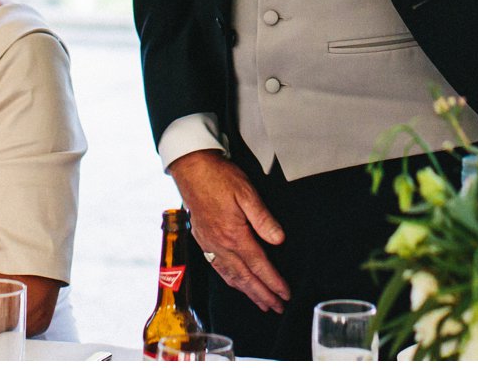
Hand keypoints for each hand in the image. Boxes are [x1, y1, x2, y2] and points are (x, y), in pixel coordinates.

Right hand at [168, 150, 289, 313]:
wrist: (192, 170)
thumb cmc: (220, 178)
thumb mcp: (246, 193)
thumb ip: (263, 219)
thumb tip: (278, 240)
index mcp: (234, 235)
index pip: (259, 265)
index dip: (273, 282)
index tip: (285, 294)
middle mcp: (221, 245)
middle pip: (245, 277)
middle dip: (263, 294)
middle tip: (278, 307)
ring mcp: (209, 244)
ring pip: (231, 277)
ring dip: (248, 292)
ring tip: (261, 303)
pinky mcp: (202, 240)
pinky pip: (218, 268)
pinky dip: (230, 281)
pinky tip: (236, 284)